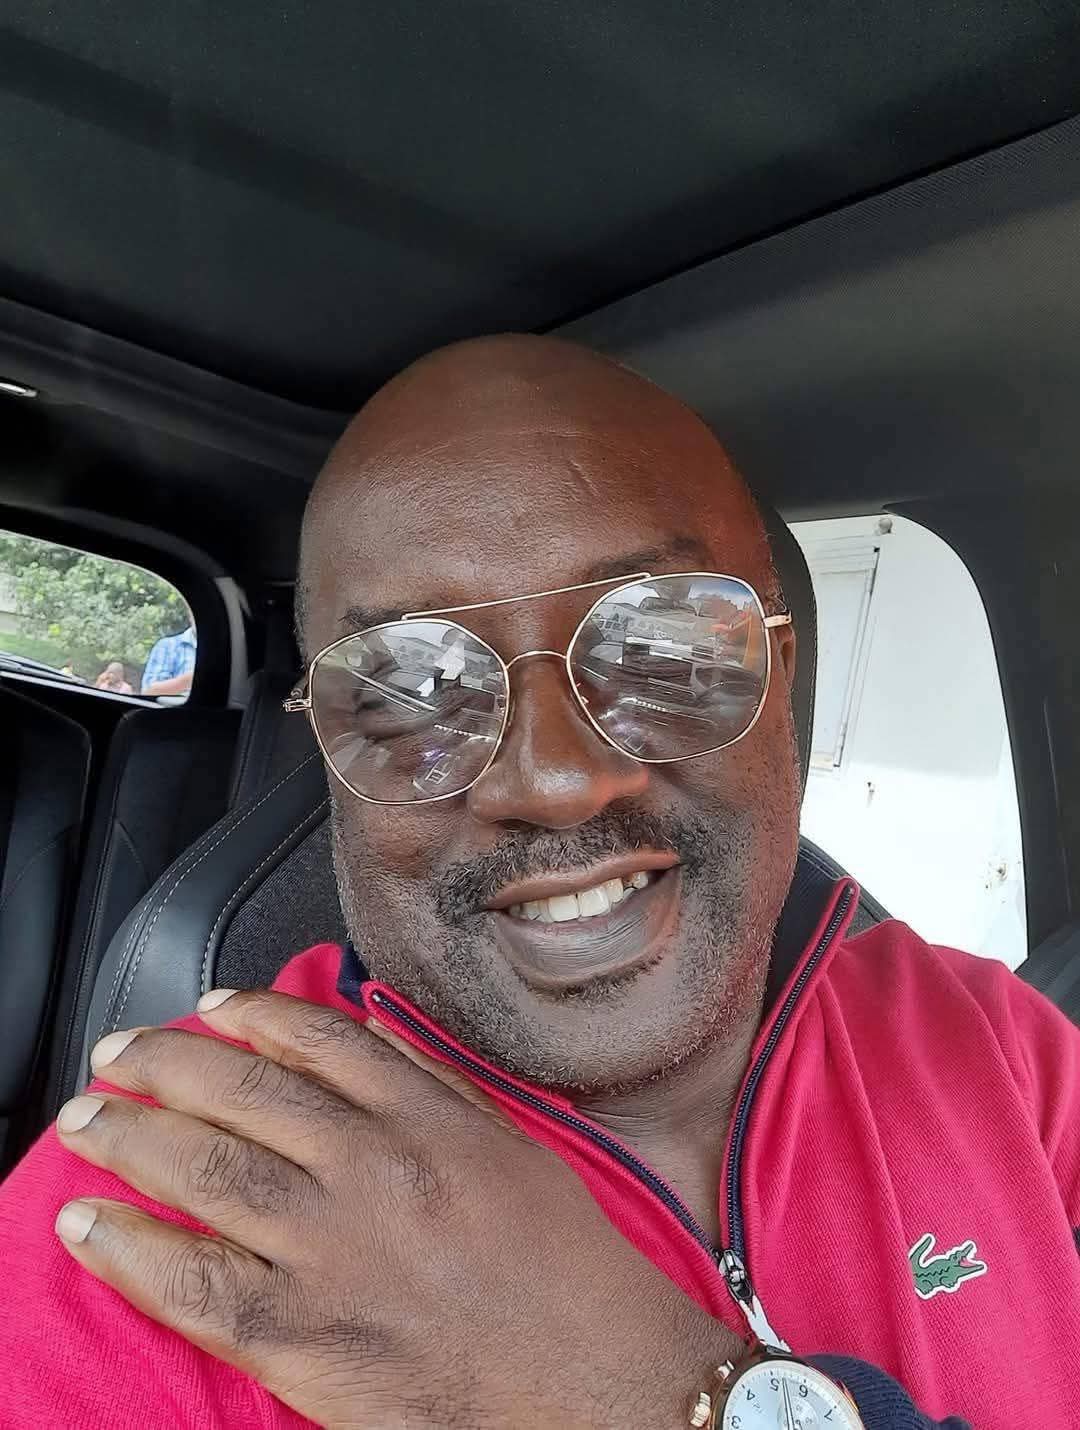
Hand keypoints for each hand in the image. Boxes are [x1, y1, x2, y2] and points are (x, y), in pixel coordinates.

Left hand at [54, 991, 739, 1427]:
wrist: (606, 1387)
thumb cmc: (574, 1270)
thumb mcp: (516, 1149)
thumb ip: (438, 1084)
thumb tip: (372, 1032)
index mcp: (430, 1120)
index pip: (320, 1042)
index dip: (253, 1016)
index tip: (210, 1007)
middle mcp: (375, 1169)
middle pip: (245, 1092)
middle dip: (167, 1063)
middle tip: (118, 1051)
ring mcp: (334, 1252)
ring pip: (207, 1172)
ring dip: (131, 1137)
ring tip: (85, 1119)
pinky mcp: (307, 1338)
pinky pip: (194, 1285)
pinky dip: (131, 1251)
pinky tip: (88, 1225)